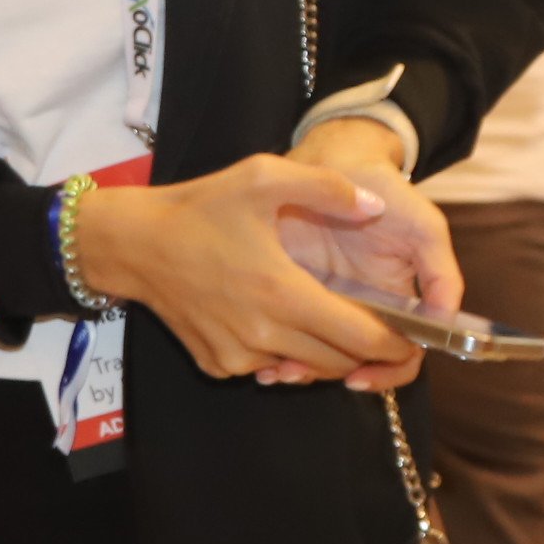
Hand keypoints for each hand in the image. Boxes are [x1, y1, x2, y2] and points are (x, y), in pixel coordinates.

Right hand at [77, 155, 434, 389]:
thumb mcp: (262, 177)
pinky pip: (267, 367)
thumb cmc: (199, 208)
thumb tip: (374, 208)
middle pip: (340, 360)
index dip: (396, 341)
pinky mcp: (218, 366)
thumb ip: (327, 189)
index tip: (412, 333)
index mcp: (284, 292)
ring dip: (322, 348)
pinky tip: (269, 315)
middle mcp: (264, 335)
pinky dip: (281, 351)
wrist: (132, 244)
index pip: (363, 338)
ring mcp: (239, 356)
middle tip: (372, 322)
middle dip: (364, 346)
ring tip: (318, 312)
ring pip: (305, 366)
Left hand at [272, 129, 453, 388]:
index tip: (360, 377)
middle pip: (352, 362)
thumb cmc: (384, 192)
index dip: (387, 373)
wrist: (332, 159)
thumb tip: (445, 320)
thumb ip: (441, 271)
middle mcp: (360, 309)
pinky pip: (283, 331)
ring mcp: (322, 302)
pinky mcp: (287, 290)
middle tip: (298, 372)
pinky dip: (271, 348)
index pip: (401, 355)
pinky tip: (257, 355)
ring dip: (297, 367)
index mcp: (396, 302)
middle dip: (327, 374)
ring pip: (315, 354)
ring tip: (274, 370)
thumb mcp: (424, 225)